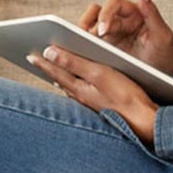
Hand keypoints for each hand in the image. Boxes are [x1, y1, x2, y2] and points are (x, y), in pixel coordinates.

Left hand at [28, 46, 158, 146]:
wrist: (143, 120)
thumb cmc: (124, 95)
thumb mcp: (98, 73)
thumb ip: (73, 62)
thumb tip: (49, 52)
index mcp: (78, 88)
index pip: (55, 71)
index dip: (42, 61)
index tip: (29, 55)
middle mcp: (80, 96)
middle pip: (60, 79)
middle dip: (48, 68)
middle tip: (35, 60)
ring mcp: (90, 102)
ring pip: (70, 86)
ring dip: (60, 76)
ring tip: (51, 70)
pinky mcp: (100, 104)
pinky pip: (81, 92)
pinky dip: (74, 84)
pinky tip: (75, 84)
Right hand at [79, 0, 172, 75]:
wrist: (165, 76)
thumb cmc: (165, 54)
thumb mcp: (163, 35)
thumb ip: (152, 12)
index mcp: (134, 13)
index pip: (114, 4)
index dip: (106, 14)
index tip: (103, 30)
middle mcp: (120, 20)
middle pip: (96, 13)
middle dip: (88, 24)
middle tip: (86, 39)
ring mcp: (110, 35)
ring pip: (89, 26)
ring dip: (82, 33)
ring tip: (77, 46)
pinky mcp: (104, 48)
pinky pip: (88, 43)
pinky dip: (82, 46)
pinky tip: (79, 54)